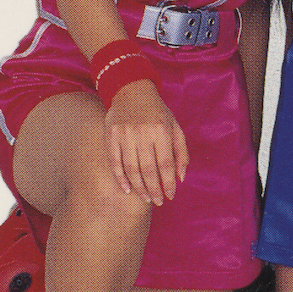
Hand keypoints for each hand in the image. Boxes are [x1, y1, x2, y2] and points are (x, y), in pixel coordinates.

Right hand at [105, 80, 188, 204]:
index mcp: (161, 130)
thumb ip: (181, 152)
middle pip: (149, 169)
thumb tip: (180, 178)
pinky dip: (121, 178)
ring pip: (132, 168)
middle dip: (155, 189)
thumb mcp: (175, 127)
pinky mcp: (111, 135)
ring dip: (140, 187)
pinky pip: (115, 162)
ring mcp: (125, 134)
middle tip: (158, 201)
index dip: (168, 182)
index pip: (166, 163)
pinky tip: (128, 189)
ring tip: (146, 198)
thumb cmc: (158, 112)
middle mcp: (143, 132)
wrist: (131, 90)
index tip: (170, 195)